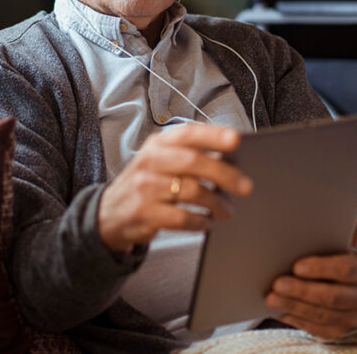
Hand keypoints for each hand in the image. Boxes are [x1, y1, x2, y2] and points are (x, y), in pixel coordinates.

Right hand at [97, 124, 251, 252]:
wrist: (109, 213)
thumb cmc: (146, 184)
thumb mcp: (160, 161)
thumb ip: (188, 155)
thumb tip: (231, 159)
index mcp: (157, 145)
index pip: (187, 134)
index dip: (212, 135)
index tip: (236, 139)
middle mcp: (150, 162)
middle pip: (193, 162)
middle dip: (224, 174)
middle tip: (246, 186)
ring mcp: (145, 188)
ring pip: (191, 191)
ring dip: (216, 202)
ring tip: (227, 210)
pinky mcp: (145, 213)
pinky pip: (182, 218)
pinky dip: (201, 221)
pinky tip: (208, 221)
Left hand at [264, 219, 356, 338]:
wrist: (334, 284)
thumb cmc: (330, 259)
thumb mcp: (336, 245)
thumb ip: (342, 234)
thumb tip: (355, 223)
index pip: (346, 270)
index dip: (321, 268)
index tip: (296, 266)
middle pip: (332, 296)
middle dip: (302, 290)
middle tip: (277, 283)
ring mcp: (350, 317)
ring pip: (321, 314)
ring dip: (294, 306)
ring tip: (271, 298)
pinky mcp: (336, 331)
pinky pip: (315, 328)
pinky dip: (295, 319)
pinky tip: (279, 310)